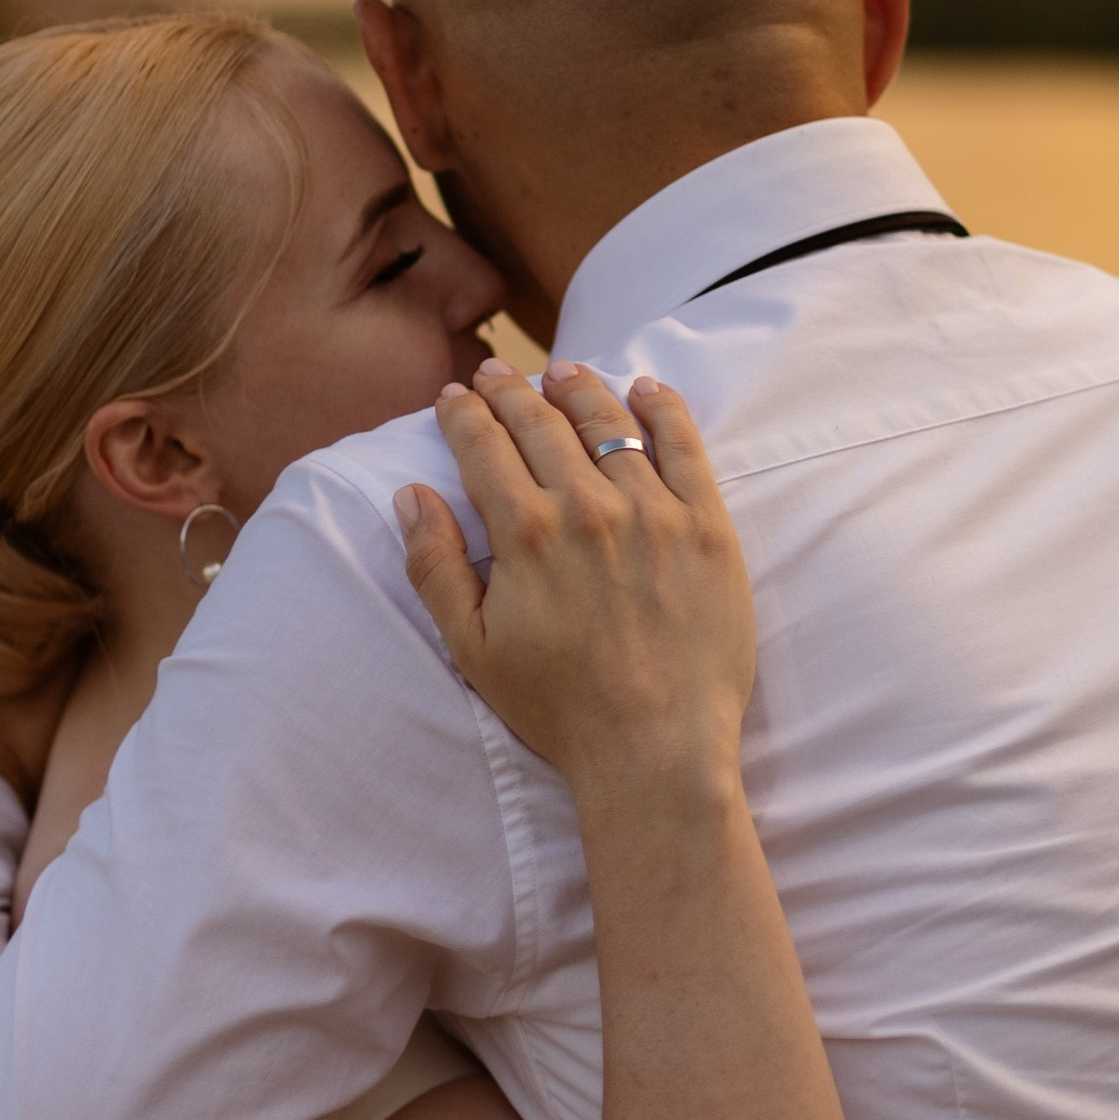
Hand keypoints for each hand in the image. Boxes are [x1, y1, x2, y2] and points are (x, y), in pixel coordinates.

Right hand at [395, 364, 752, 801]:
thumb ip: (435, 566)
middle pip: (541, 423)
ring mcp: (653, 511)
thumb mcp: (473, 648)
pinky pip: (685, 446)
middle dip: (510, 391)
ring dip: (578, 389)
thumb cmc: (559, 709)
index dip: (463, 414)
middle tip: (495, 373)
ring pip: (609, 423)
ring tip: (560, 371)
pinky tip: (646, 388)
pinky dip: (663, 408)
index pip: (484, 446)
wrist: (656, 748)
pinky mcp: (707, 526)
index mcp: (525, 534)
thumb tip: (411, 496)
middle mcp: (587, 507)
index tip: (453, 396)